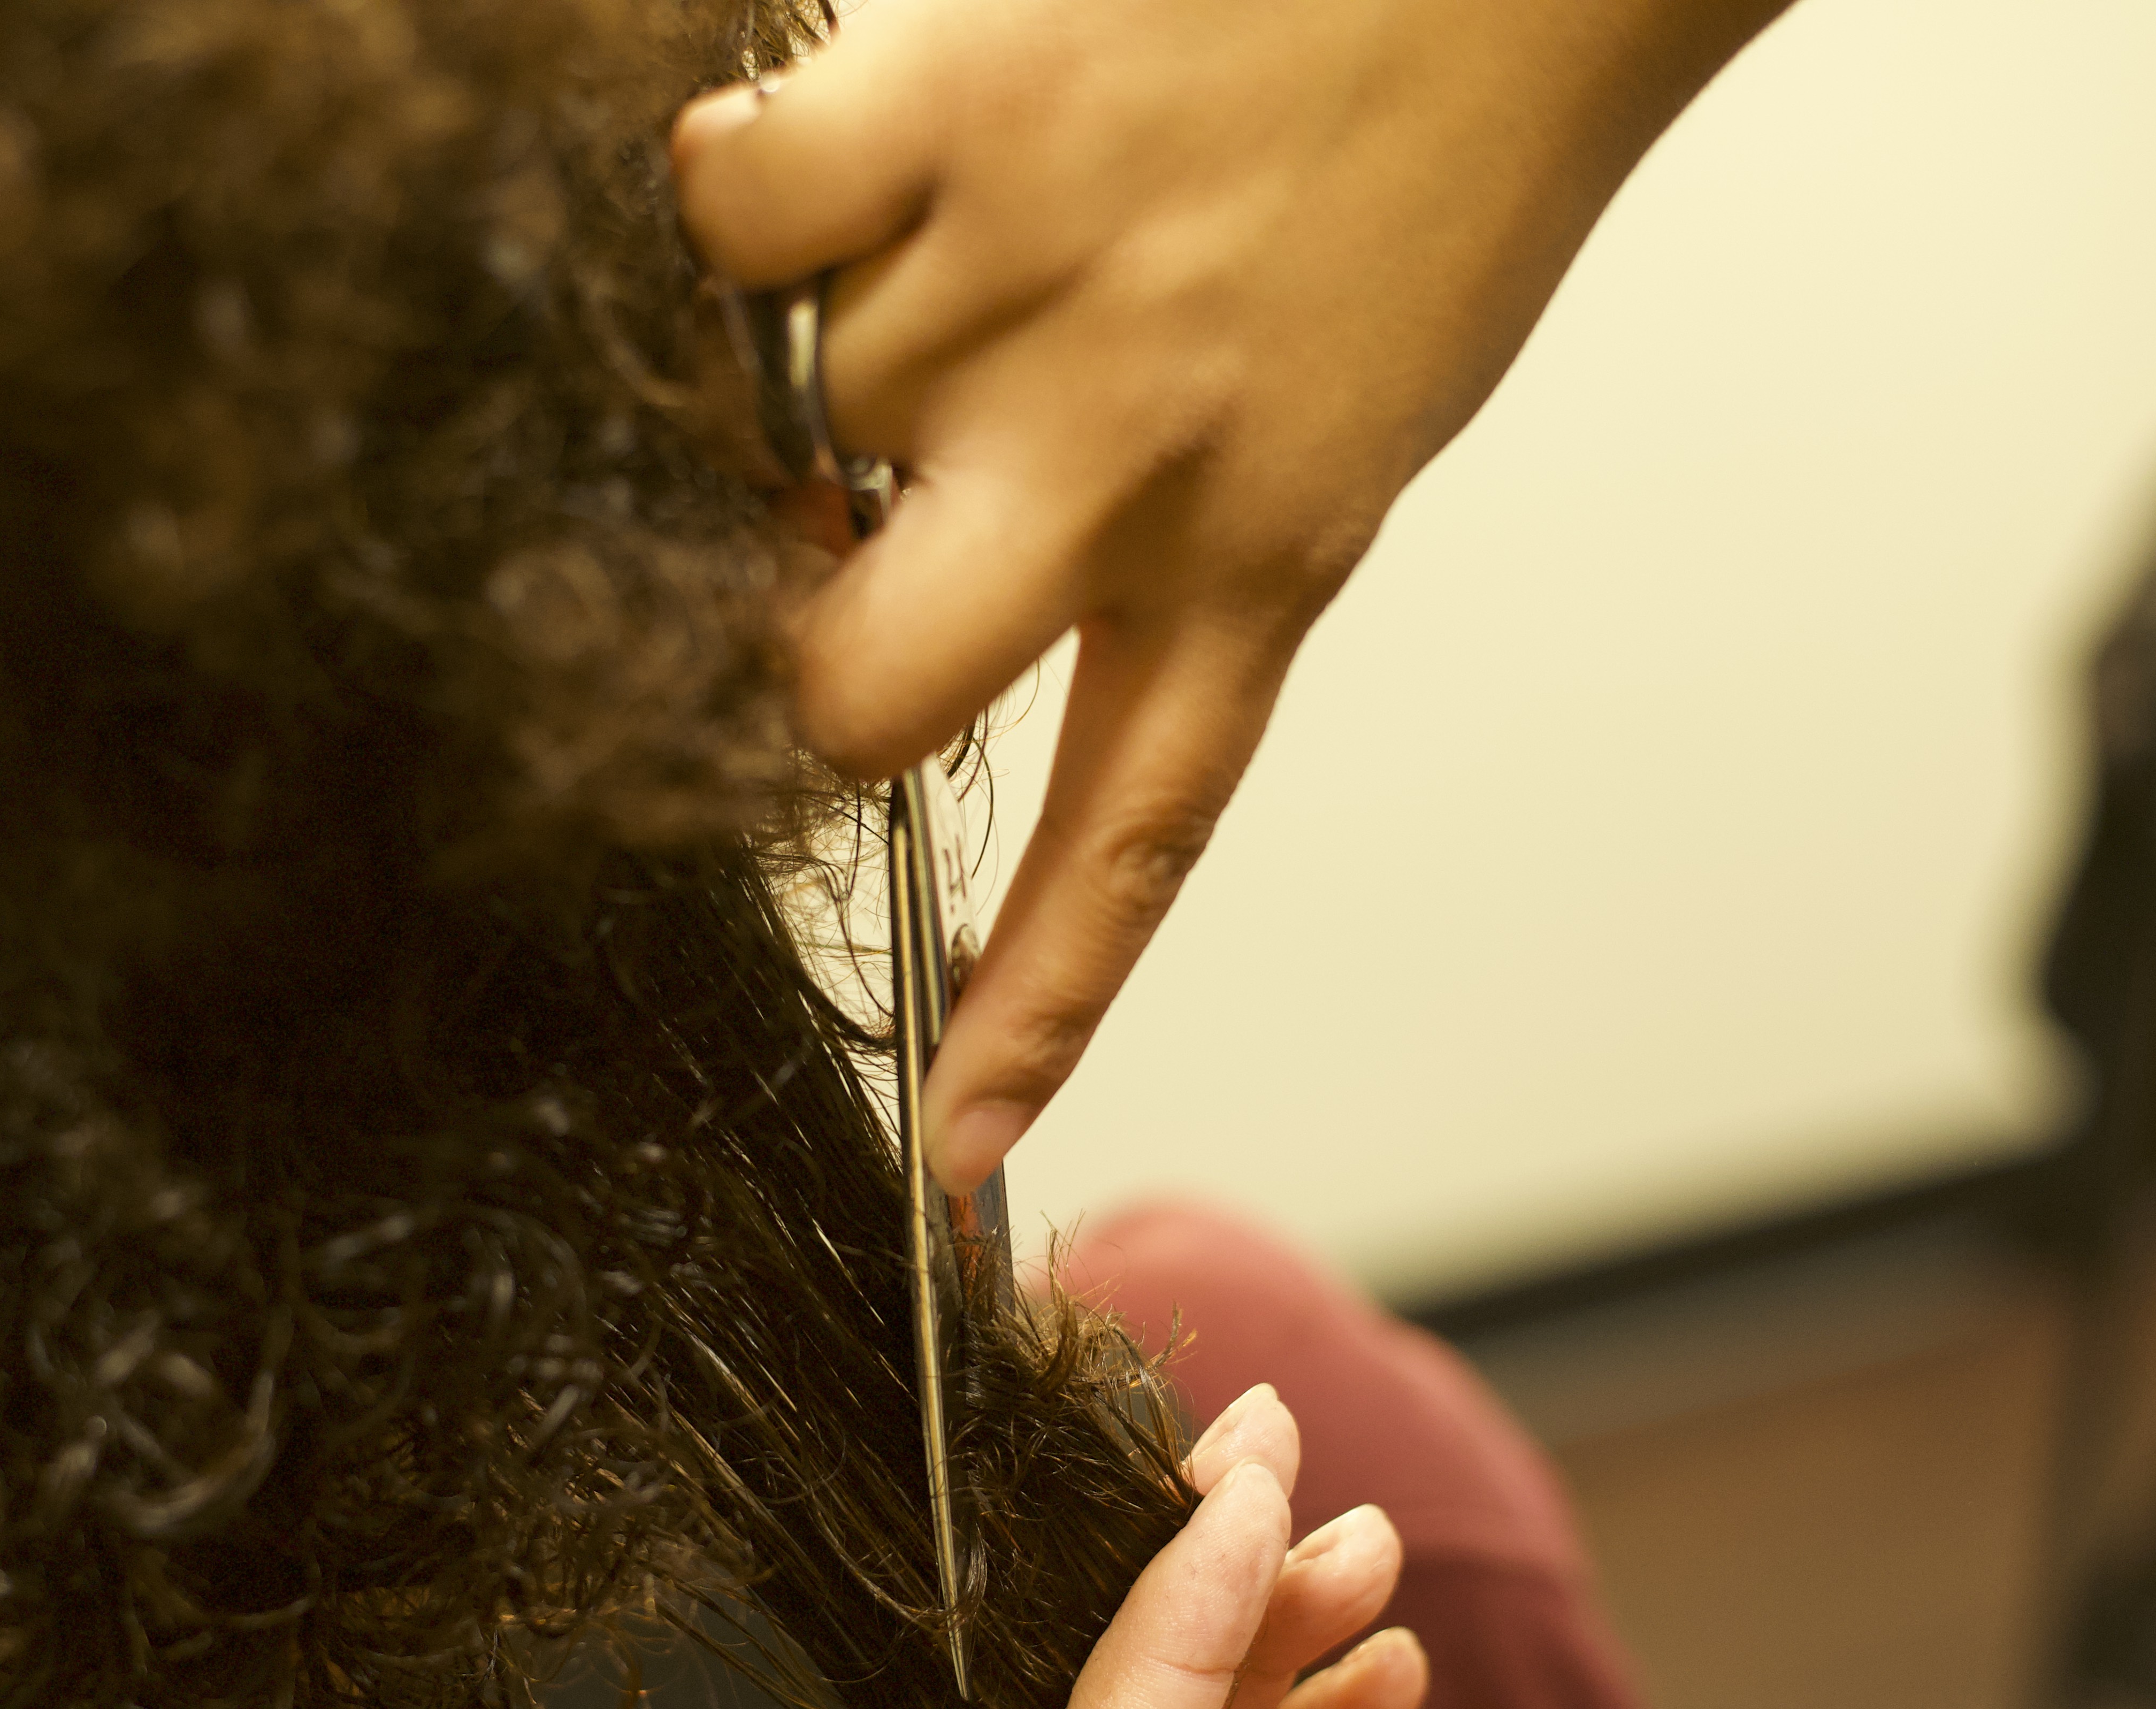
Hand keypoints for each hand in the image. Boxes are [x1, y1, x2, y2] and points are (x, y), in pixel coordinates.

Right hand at [676, 0, 1790, 1189]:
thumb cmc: (1422, 180)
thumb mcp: (1337, 425)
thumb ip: (1148, 542)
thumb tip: (864, 554)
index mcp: (1250, 564)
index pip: (1127, 848)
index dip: (1032, 1006)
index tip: (955, 1148)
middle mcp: (1122, 473)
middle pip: (852, 691)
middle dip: (796, 659)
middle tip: (824, 554)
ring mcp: (1029, 304)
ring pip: (770, 428)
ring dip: (804, 358)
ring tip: (948, 238)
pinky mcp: (956, 114)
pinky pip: (733, 215)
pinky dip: (739, 193)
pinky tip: (825, 159)